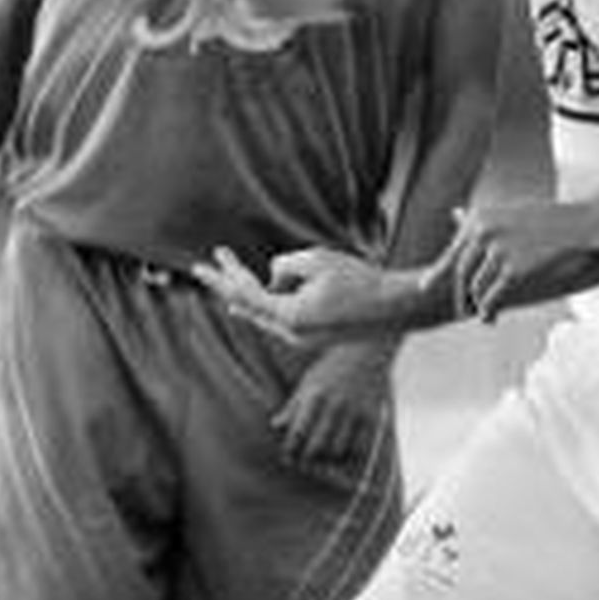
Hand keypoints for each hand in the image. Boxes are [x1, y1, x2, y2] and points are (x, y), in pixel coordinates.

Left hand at [194, 244, 402, 343]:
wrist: (398, 307)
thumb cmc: (361, 280)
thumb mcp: (318, 260)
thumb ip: (286, 265)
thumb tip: (274, 277)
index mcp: (290, 316)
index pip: (244, 294)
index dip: (222, 276)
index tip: (201, 264)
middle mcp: (293, 334)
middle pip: (251, 306)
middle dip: (232, 281)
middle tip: (211, 262)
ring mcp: (304, 339)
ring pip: (268, 312)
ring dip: (254, 291)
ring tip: (232, 275)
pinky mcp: (316, 338)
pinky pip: (285, 316)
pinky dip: (273, 301)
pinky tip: (262, 295)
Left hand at [275, 339, 393, 467]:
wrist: (368, 350)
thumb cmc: (333, 366)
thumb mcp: (309, 381)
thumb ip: (293, 405)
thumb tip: (276, 425)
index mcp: (315, 395)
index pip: (298, 433)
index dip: (291, 450)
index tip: (288, 457)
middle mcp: (335, 405)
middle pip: (317, 447)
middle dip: (307, 460)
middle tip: (303, 464)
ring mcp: (355, 412)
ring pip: (338, 451)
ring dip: (328, 460)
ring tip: (322, 460)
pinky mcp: (372, 416)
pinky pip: (359, 447)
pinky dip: (349, 456)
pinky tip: (343, 455)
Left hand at [446, 199, 598, 320]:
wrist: (591, 229)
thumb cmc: (558, 221)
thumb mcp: (514, 211)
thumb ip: (483, 219)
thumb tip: (454, 213)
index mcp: (482, 217)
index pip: (454, 250)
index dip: (439, 272)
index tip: (426, 287)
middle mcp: (484, 232)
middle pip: (461, 274)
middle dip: (460, 295)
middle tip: (462, 311)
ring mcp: (497, 252)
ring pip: (476, 289)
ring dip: (477, 306)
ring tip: (484, 316)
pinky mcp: (512, 272)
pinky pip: (491, 299)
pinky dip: (488, 311)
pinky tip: (491, 318)